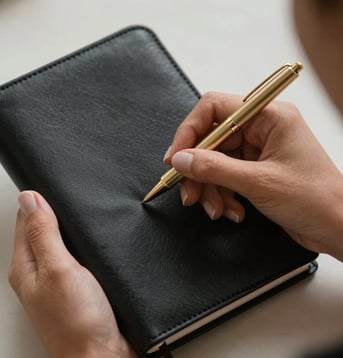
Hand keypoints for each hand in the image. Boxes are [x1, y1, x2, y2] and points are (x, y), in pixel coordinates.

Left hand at [8, 191, 136, 357]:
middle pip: (40, 229)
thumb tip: (29, 198)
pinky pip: (75, 255)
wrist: (103, 354)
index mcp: (25, 265)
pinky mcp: (76, 285)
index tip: (52, 182)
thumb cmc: (78, 321)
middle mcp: (38, 271)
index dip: (38, 199)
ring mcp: (57, 279)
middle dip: (53, 210)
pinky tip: (91, 238)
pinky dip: (81, 242)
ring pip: (59, 241)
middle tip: (66, 192)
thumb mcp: (58, 268)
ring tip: (79, 210)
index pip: (24, 219)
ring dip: (69, 226)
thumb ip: (43, 233)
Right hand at [165, 92, 342, 260]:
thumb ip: (215, 168)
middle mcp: (261, 129)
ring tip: (217, 210)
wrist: (338, 228)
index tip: (176, 157)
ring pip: (214, 162)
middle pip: (210, 140)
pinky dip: (222, 195)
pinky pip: (224, 177)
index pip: (214, 108)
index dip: (190, 131)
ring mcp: (257, 150)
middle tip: (190, 193)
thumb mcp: (259, 183)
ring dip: (210, 188)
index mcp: (269, 116)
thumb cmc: (317, 199)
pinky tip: (233, 211)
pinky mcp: (254, 170)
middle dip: (198, 170)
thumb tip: (182, 160)